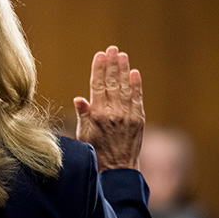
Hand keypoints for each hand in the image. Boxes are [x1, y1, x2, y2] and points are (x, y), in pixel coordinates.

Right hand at [74, 46, 143, 171]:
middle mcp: (113, 113)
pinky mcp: (139, 120)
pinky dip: (136, 85)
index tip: (99, 55)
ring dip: (124, 70)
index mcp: (97, 114)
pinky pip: (137, 98)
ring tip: (122, 55)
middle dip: (112, 64)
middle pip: (112, 83)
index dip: (98, 69)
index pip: (98, 86)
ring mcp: (128, 116)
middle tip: (112, 49)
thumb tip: (79, 98)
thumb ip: (84, 114)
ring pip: (125, 87)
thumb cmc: (95, 150)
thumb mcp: (84, 133)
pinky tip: (134, 73)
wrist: (117, 168)